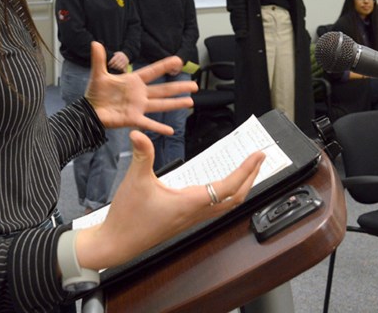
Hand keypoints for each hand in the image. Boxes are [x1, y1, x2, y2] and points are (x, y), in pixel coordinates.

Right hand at [74, 130, 264, 269]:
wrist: (117, 243)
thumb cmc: (128, 217)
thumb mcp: (135, 180)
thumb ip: (141, 155)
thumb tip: (139, 133)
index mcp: (190, 203)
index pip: (227, 187)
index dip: (246, 170)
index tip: (257, 155)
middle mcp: (195, 212)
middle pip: (235, 199)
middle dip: (251, 178)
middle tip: (259, 159)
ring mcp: (191, 218)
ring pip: (226, 205)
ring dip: (241, 187)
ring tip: (246, 170)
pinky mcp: (184, 220)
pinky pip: (214, 208)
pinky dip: (225, 194)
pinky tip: (219, 185)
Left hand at [85, 42, 195, 133]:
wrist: (89, 111)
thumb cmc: (95, 92)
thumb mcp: (98, 74)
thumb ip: (99, 59)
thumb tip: (95, 42)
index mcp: (133, 81)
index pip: (152, 71)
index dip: (164, 66)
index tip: (178, 60)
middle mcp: (139, 94)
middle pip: (163, 89)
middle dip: (178, 87)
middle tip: (194, 85)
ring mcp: (138, 107)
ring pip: (161, 104)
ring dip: (175, 103)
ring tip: (190, 102)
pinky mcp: (133, 119)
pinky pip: (148, 123)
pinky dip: (159, 127)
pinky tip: (170, 130)